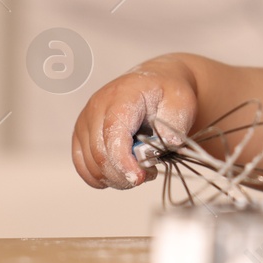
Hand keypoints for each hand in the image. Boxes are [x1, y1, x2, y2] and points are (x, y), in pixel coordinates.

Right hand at [72, 57, 197, 189]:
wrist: (154, 84)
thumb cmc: (166, 92)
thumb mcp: (181, 101)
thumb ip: (175, 123)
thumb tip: (168, 144)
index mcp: (122, 96)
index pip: (113, 134)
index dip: (123, 161)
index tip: (140, 177)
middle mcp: (96, 108)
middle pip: (99, 153)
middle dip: (123, 174)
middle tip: (149, 174)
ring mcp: (85, 122)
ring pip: (90, 164)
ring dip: (114, 177)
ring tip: (140, 171)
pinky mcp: (81, 135)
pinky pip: (83, 166)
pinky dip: (101, 177)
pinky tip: (122, 173)